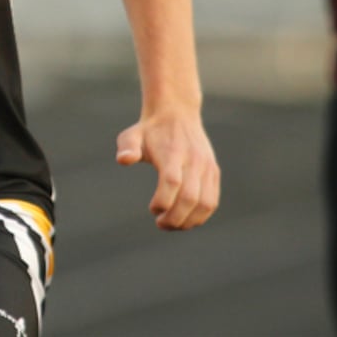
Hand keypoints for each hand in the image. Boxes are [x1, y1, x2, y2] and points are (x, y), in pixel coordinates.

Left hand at [116, 108, 219, 229]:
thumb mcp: (132, 135)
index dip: (162, 202)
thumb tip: (123, 160)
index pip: (172, 183)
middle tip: (160, 223)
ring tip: (173, 224)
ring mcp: (206, 166)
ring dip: (189, 222)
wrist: (177, 112)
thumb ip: (127, 147)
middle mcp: (193, 159)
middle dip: (174, 218)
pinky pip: (212, 201)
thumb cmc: (150, 130)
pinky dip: (200, 216)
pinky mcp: (213, 171)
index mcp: (173, 152)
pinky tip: (185, 219)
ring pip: (205, 203)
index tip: (152, 209)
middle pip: (189, 198)